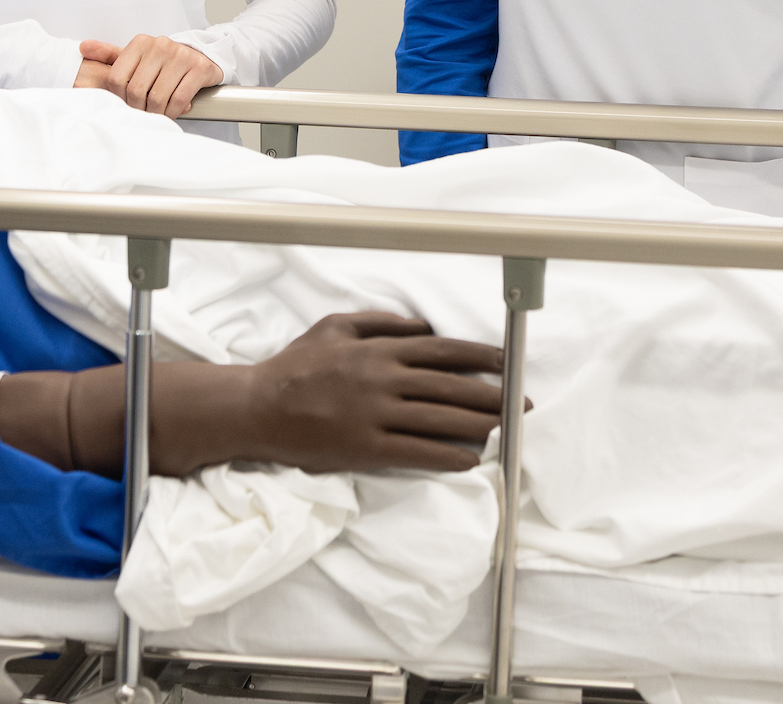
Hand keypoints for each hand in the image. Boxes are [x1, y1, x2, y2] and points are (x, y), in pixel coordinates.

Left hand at [81, 34, 222, 117]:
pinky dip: (173, 111)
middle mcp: (160, 45)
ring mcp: (181, 55)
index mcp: (140, 42)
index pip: (117, 78)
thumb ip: (110, 55)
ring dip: (156, 113)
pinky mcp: (199, 68)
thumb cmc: (163, 62)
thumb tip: (83, 48)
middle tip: (143, 113)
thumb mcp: (136, 57)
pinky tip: (172, 112)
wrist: (201, 56)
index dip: (120, 98)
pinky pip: (179, 99)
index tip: (127, 104)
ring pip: (158, 97)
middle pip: (137, 90)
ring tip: (157, 114)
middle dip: (138, 108)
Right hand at [239, 312, 507, 473]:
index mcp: (378, 349)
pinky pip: (416, 452)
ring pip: (440, 419)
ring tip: (510, 431)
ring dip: (481, 426)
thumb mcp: (334, 327)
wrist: (258, 407)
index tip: (508, 365)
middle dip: (494, 395)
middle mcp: (382, 379)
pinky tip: (470, 459)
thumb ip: (379, 322)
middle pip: (451, 387)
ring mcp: (375, 415)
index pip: (443, 351)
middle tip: (524, 403)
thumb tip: (423, 327)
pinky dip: (447, 456)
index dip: (482, 357)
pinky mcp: (365, 448)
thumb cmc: (295, 366)